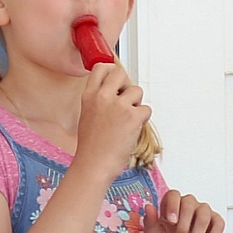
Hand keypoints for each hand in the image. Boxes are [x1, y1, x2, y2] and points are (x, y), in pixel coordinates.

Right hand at [70, 61, 149, 182]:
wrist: (94, 164)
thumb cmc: (91, 146)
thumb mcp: (86, 115)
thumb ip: (98, 100)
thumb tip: (116, 91)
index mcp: (89, 96)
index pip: (101, 68)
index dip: (111, 71)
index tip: (116, 79)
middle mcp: (103, 97)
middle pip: (121, 74)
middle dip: (126, 85)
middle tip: (125, 99)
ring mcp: (119, 106)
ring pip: (137, 91)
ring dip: (136, 104)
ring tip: (127, 120)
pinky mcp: (133, 117)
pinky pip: (146, 109)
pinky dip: (143, 119)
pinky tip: (132, 129)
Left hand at [143, 189, 223, 232]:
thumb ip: (150, 222)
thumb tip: (148, 206)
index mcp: (171, 206)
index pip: (173, 194)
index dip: (173, 205)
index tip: (171, 222)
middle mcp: (187, 206)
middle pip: (189, 202)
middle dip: (184, 224)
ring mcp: (202, 214)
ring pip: (204, 212)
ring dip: (197, 232)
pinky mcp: (215, 224)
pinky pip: (218, 223)